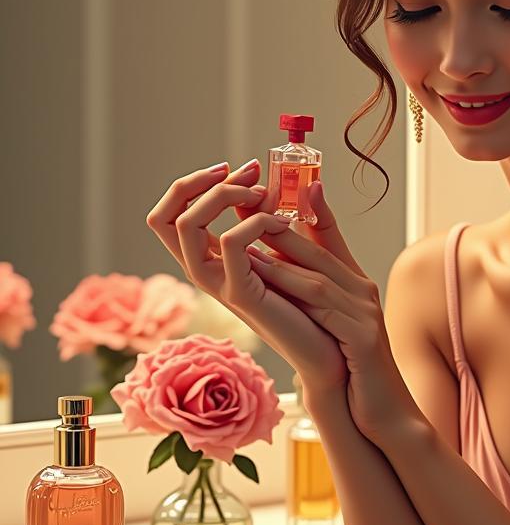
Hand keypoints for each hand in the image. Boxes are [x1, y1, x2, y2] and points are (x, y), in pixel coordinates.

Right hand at [146, 159, 347, 396]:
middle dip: (199, 183)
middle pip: (163, 218)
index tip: (240, 169)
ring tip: (264, 195)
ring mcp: (220, 284)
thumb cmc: (314, 306)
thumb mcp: (293, 252)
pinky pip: (231, 244)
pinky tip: (283, 222)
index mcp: (215, 260)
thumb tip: (270, 184)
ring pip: (187, 225)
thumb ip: (276, 220)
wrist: (331, 354)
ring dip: (224, 196)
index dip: (194, 185)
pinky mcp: (243, 295)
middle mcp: (208, 272)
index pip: (172, 217)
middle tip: (247, 172)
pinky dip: (255, 221)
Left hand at [243, 179, 422, 446]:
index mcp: (356, 285)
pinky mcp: (362, 337)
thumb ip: (313, 295)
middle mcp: (363, 291)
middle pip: (322, 248)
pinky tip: (263, 282)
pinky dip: (292, 290)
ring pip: (319, 274)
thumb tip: (280, 270)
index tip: (272, 189)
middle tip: (245, 207)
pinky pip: (322, 307)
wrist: (382, 413)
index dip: (305, 208)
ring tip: (243, 242)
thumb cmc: (354, 371)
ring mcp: (365, 312)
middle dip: (282, 223)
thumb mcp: (333, 325)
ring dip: (279, 256)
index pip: (330, 237)